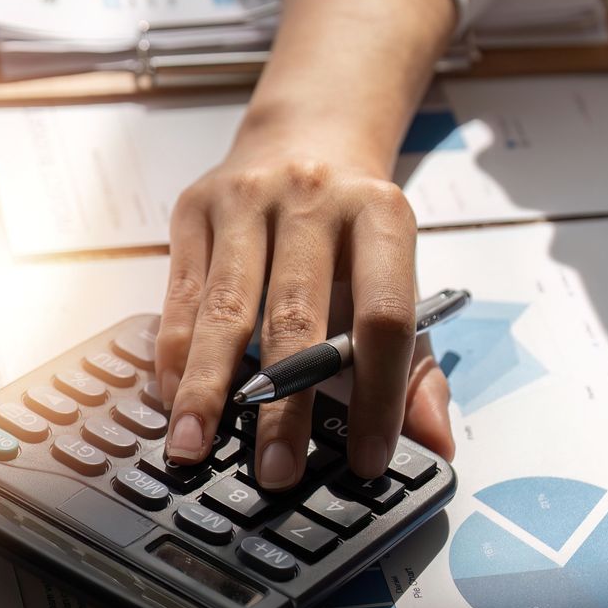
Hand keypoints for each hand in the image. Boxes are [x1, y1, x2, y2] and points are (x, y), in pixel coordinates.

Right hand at [155, 127, 453, 490]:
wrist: (305, 135)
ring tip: (194, 449)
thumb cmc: (352, 227)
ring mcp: (246, 200)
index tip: (368, 459)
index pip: (385, 316)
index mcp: (380, 215)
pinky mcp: (195, 209)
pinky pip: (179, 294)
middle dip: (283, 404)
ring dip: (207, 387)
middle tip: (275, 472)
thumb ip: (416, 364)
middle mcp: (312, 199)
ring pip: (224, 308)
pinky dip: (173, 353)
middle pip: (297, 315)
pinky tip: (172, 399)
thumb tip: (435, 443)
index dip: (379, 393)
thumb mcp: (395, 277)